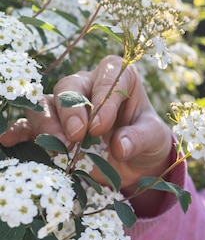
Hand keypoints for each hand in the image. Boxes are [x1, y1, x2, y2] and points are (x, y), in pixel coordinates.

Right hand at [0, 55, 173, 190]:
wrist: (137, 162)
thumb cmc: (147, 140)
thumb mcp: (154, 138)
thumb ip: (139, 138)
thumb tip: (119, 146)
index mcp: (119, 78)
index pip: (108, 76)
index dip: (102, 98)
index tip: (100, 126)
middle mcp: (88, 86)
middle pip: (69, 86)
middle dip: (70, 110)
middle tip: (76, 136)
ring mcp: (66, 106)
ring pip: (46, 102)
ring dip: (46, 122)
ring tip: (56, 145)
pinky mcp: (52, 128)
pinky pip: (29, 124)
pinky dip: (18, 131)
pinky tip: (8, 140)